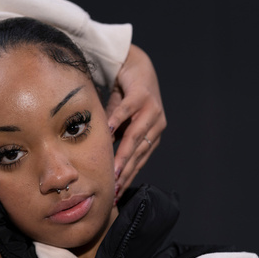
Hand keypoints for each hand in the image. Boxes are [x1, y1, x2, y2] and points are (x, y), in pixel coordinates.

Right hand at [106, 44, 166, 198]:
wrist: (135, 64)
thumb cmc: (126, 96)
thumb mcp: (119, 121)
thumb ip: (114, 138)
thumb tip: (101, 159)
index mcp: (153, 134)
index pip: (140, 161)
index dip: (128, 177)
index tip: (116, 193)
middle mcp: (156, 124)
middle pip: (138, 153)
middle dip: (126, 172)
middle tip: (114, 188)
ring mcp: (152, 109)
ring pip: (135, 137)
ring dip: (123, 155)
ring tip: (113, 170)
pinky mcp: (142, 94)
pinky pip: (127, 111)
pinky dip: (117, 121)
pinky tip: (108, 133)